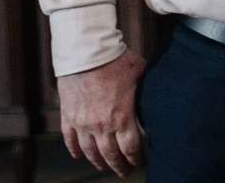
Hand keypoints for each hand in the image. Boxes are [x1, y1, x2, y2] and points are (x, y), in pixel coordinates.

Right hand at [59, 48, 146, 175]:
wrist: (87, 53)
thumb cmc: (118, 61)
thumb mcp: (141, 75)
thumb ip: (145, 93)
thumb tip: (157, 99)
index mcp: (122, 117)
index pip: (131, 148)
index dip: (137, 159)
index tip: (141, 164)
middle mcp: (100, 125)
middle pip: (110, 155)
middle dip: (119, 166)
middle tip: (125, 172)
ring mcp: (82, 123)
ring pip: (90, 152)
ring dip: (98, 162)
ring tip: (104, 168)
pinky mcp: (68, 116)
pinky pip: (70, 139)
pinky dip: (74, 150)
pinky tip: (79, 156)